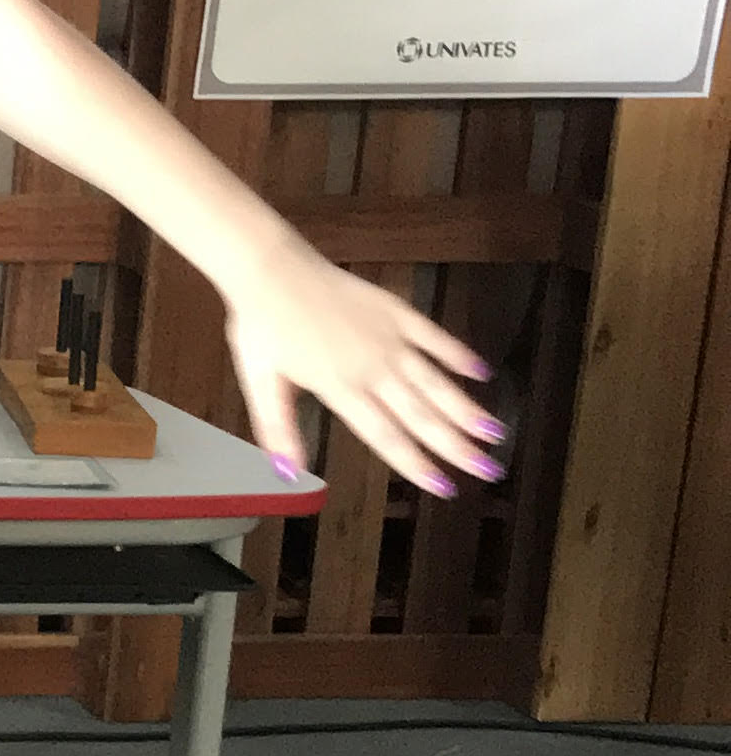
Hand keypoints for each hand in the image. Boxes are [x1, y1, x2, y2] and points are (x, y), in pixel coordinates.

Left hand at [223, 254, 497, 498]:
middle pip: (421, 415)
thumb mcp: (259, 382)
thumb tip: (285, 473)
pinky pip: (434, 336)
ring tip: (495, 431)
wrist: (270, 268)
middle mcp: (372, 367)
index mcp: (340, 387)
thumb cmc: (260, 325)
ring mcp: (388, 337)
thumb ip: (278, 429)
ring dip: (467, 408)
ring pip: (435, 380)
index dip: (417, 464)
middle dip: (457, 446)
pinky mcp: (396, 311)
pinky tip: (480, 372)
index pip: (386, 436)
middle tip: (489, 469)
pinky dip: (458, 353)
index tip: (444, 486)